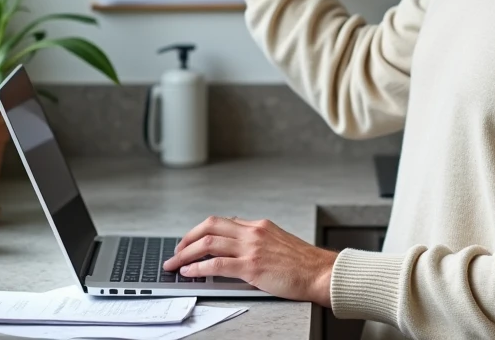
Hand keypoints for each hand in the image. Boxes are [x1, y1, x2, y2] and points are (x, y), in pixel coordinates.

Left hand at [163, 216, 336, 305]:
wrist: (320, 272)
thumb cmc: (303, 263)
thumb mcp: (278, 242)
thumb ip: (257, 242)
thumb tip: (236, 250)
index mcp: (259, 226)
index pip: (222, 222)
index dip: (201, 231)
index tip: (190, 241)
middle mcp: (253, 232)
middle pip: (209, 226)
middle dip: (187, 238)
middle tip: (175, 250)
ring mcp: (251, 248)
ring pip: (208, 243)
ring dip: (185, 253)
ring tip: (174, 263)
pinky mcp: (251, 267)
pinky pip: (216, 264)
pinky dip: (198, 268)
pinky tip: (189, 272)